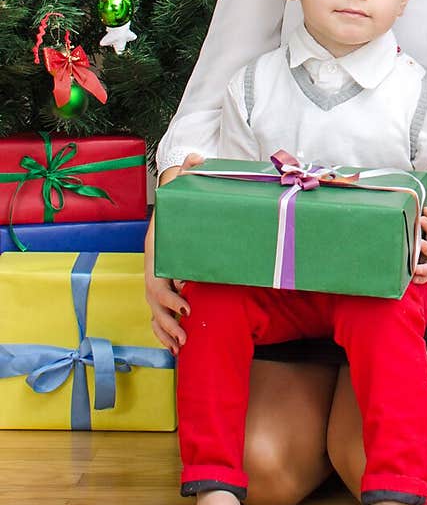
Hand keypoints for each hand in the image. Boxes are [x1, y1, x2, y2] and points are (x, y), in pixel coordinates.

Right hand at [144, 152, 202, 353]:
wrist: (172, 201)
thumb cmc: (179, 196)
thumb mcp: (183, 182)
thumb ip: (189, 172)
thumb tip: (195, 158)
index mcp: (157, 247)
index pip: (155, 275)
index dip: (168, 292)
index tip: (187, 301)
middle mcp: (153, 265)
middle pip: (152, 298)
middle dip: (167, 319)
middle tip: (187, 331)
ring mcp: (155, 277)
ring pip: (153, 311)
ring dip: (165, 330)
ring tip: (182, 346)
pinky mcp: (163, 286)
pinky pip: (157, 315)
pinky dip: (164, 332)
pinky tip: (175, 347)